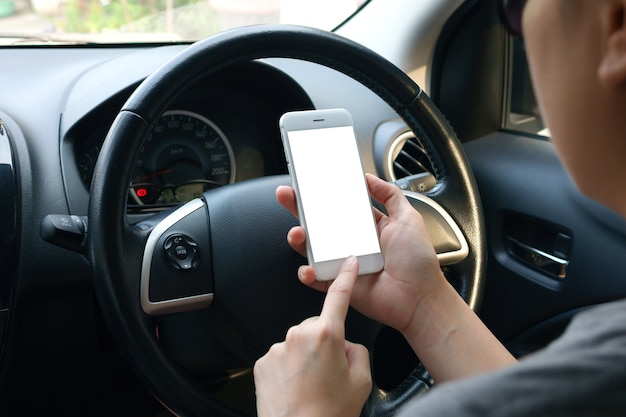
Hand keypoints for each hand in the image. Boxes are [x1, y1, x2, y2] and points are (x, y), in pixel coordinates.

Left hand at [253, 257, 371, 416]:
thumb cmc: (328, 414)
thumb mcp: (361, 381)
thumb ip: (357, 352)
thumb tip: (345, 346)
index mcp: (326, 336)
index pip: (338, 297)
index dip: (345, 277)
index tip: (348, 263)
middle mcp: (298, 336)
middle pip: (316, 327)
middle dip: (324, 342)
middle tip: (329, 373)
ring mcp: (277, 348)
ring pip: (297, 343)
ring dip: (304, 357)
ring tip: (310, 386)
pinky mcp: (261, 362)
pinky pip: (280, 357)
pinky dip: (288, 369)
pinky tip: (294, 388)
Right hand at [276, 173, 447, 335]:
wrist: (419, 298)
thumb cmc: (418, 262)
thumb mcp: (408, 218)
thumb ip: (390, 195)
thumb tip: (369, 177)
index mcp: (368, 227)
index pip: (340, 207)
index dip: (324, 196)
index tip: (309, 184)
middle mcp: (353, 244)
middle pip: (320, 225)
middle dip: (301, 210)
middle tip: (288, 196)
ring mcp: (344, 264)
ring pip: (313, 250)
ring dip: (300, 239)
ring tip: (297, 233)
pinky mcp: (339, 285)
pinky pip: (316, 278)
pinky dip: (307, 273)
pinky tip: (307, 267)